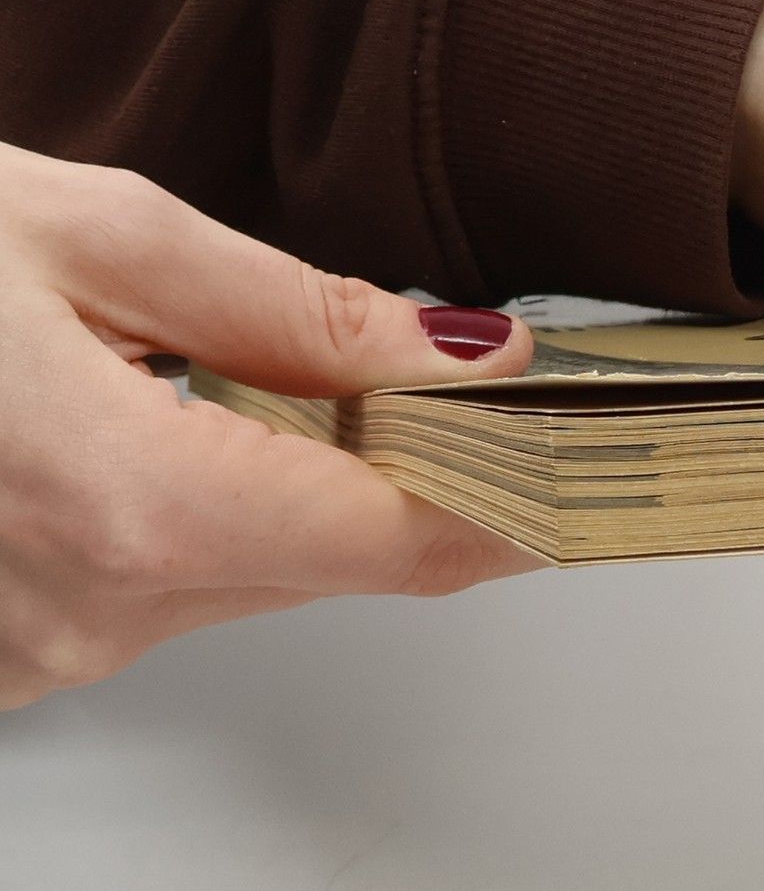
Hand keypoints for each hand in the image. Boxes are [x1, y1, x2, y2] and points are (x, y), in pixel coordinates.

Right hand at [0, 145, 539, 708]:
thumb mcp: (86, 236)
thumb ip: (290, 308)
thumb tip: (455, 354)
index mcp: (134, 506)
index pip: (403, 542)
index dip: (512, 504)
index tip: (579, 463)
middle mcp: (96, 610)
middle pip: (336, 558)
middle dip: (395, 472)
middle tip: (427, 381)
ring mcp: (44, 649)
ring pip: (252, 573)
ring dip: (280, 489)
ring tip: (223, 376)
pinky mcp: (13, 653)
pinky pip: (161, 590)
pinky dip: (188, 516)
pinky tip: (134, 428)